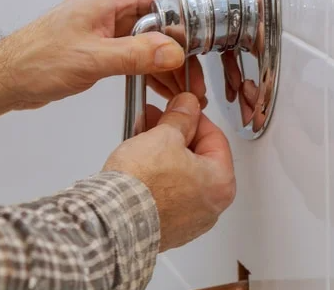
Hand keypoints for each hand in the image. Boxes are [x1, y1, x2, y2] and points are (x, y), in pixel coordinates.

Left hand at [0, 0, 205, 142]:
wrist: (6, 79)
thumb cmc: (36, 61)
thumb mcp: (92, 58)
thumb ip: (136, 54)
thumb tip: (173, 51)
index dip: (184, 17)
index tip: (199, 43)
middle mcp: (110, 8)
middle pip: (160, 22)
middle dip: (179, 49)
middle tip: (194, 78)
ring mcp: (107, 28)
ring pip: (150, 41)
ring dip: (167, 64)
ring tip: (184, 90)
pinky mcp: (102, 47)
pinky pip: (136, 54)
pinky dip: (150, 70)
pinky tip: (162, 88)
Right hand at [103, 93, 235, 251]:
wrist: (113, 220)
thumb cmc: (142, 184)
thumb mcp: (164, 135)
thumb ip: (181, 117)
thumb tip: (187, 106)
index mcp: (221, 183)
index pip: (215, 138)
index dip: (193, 117)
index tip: (178, 109)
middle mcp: (211, 206)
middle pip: (198, 157)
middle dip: (175, 134)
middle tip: (157, 120)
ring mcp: (189, 220)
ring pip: (181, 175)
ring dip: (164, 153)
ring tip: (142, 137)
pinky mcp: (168, 228)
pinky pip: (168, 194)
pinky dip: (157, 177)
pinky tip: (140, 163)